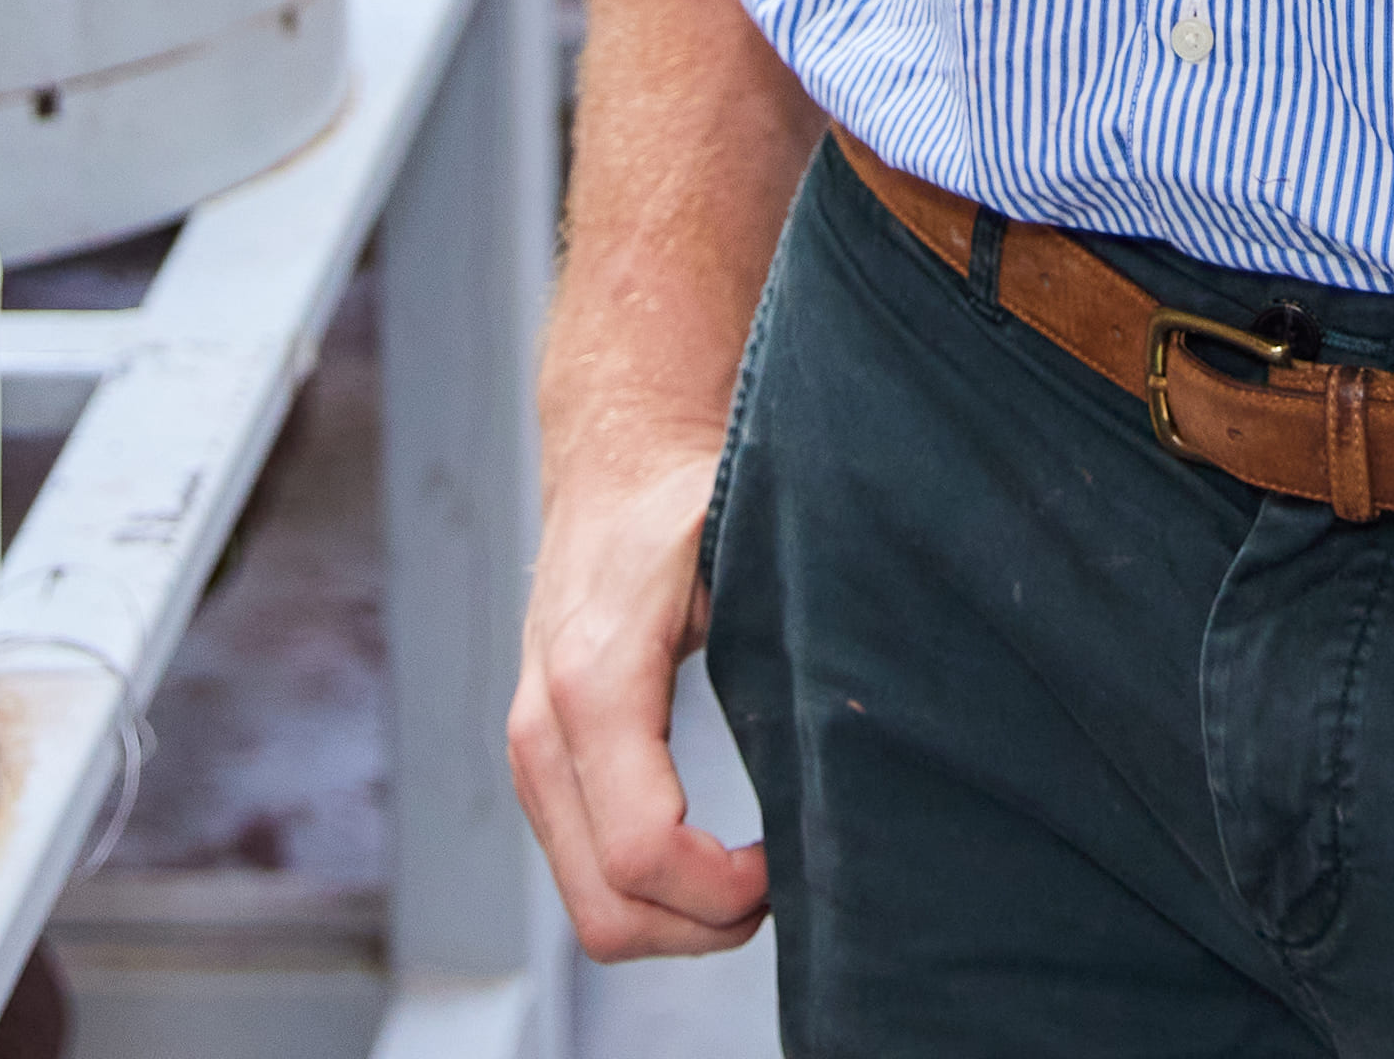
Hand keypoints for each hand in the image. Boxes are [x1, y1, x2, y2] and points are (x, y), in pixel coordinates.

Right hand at [508, 414, 769, 962]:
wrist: (614, 467)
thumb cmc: (691, 504)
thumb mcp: (749, 546)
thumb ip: (793, 625)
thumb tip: (863, 711)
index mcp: (593, 683)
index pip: (644, 851)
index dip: (728, 890)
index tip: (791, 858)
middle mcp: (541, 733)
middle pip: (610, 911)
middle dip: (707, 926)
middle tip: (782, 884)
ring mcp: (530, 758)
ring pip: (592, 911)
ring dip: (680, 921)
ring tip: (755, 876)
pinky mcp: (539, 772)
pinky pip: (585, 878)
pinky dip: (651, 896)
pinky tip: (714, 857)